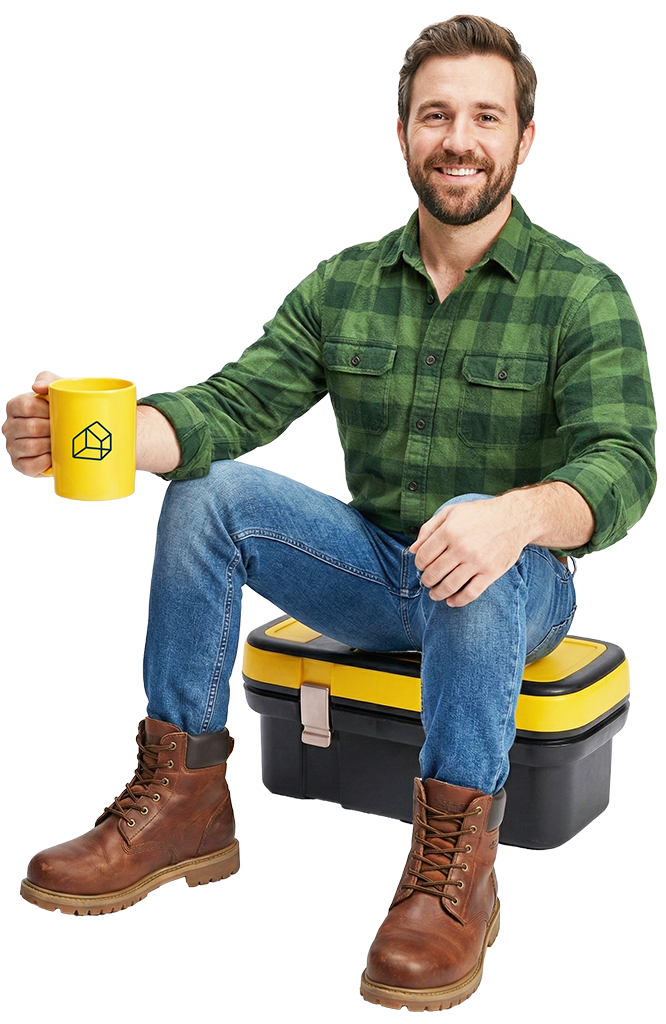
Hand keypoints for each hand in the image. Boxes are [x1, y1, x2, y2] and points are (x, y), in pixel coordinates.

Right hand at [2, 370, 58, 475]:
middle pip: (31, 428)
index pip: (26, 407)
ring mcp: (12, 446)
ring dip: (51, 445)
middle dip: (51, 429)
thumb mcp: (56, 389)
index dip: (46, 411)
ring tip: (60, 442)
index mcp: (14, 406)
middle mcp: (9, 426)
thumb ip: (47, 380)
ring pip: (32, 447)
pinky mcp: (19, 464)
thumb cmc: (60, 409)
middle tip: (63, 429)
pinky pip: (31, 465)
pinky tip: (54, 456)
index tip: (58, 413)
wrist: (69, 434)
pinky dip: (46, 461)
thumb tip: (36, 387)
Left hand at [409, 496, 526, 607]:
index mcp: (449, 531)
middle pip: (433, 573)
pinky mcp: (491, 572)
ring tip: (434, 593)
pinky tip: (451, 601)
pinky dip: (458, 601)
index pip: (423, 556)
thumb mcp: (451, 512)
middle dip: (426, 580)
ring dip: (437, 593)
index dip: (418, 564)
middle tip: (427, 580)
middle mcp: (461, 548)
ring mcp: (477, 562)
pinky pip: (470, 593)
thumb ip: (429, 529)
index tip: (422, 565)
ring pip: (449, 586)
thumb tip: (412, 550)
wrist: (514, 518)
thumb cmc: (479, 514)